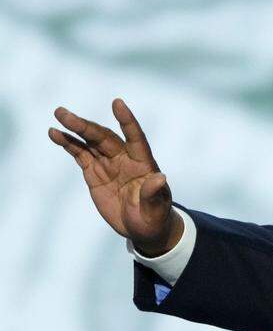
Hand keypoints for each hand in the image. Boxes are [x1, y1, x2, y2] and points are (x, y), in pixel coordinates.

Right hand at [48, 98, 182, 255]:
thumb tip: (160, 177)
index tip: (117, 103)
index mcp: (144, 164)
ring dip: (75, 128)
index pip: (136, 138)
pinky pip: (80, 153)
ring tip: (58, 114)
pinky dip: (68, 143)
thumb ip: (154, 194)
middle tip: (64, 114)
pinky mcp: (94, 171)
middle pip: (105, 137)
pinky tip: (55, 133)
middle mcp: (125, 158)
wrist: (141, 227)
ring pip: (91, 141)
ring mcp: (108, 163)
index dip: (127, 121)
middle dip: (86, 126)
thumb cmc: (154, 218)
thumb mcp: (156, 210)